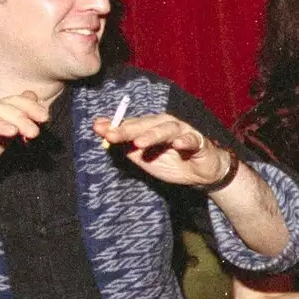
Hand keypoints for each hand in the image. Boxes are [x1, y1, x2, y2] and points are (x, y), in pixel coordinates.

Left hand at [94, 112, 233, 189]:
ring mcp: (182, 131)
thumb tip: (106, 137)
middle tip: (111, 135)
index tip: (97, 127)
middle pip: (145, 124)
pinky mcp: (198, 141)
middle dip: (127, 129)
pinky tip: (176, 144)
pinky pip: (190, 140)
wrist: (200, 174)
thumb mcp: (144, 158)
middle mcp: (165, 125)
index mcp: (150, 127)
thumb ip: (127, 148)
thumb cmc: (171, 162)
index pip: (130, 123)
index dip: (115, 125)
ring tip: (139, 143)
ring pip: (166, 129)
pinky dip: (183, 141)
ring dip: (152, 135)